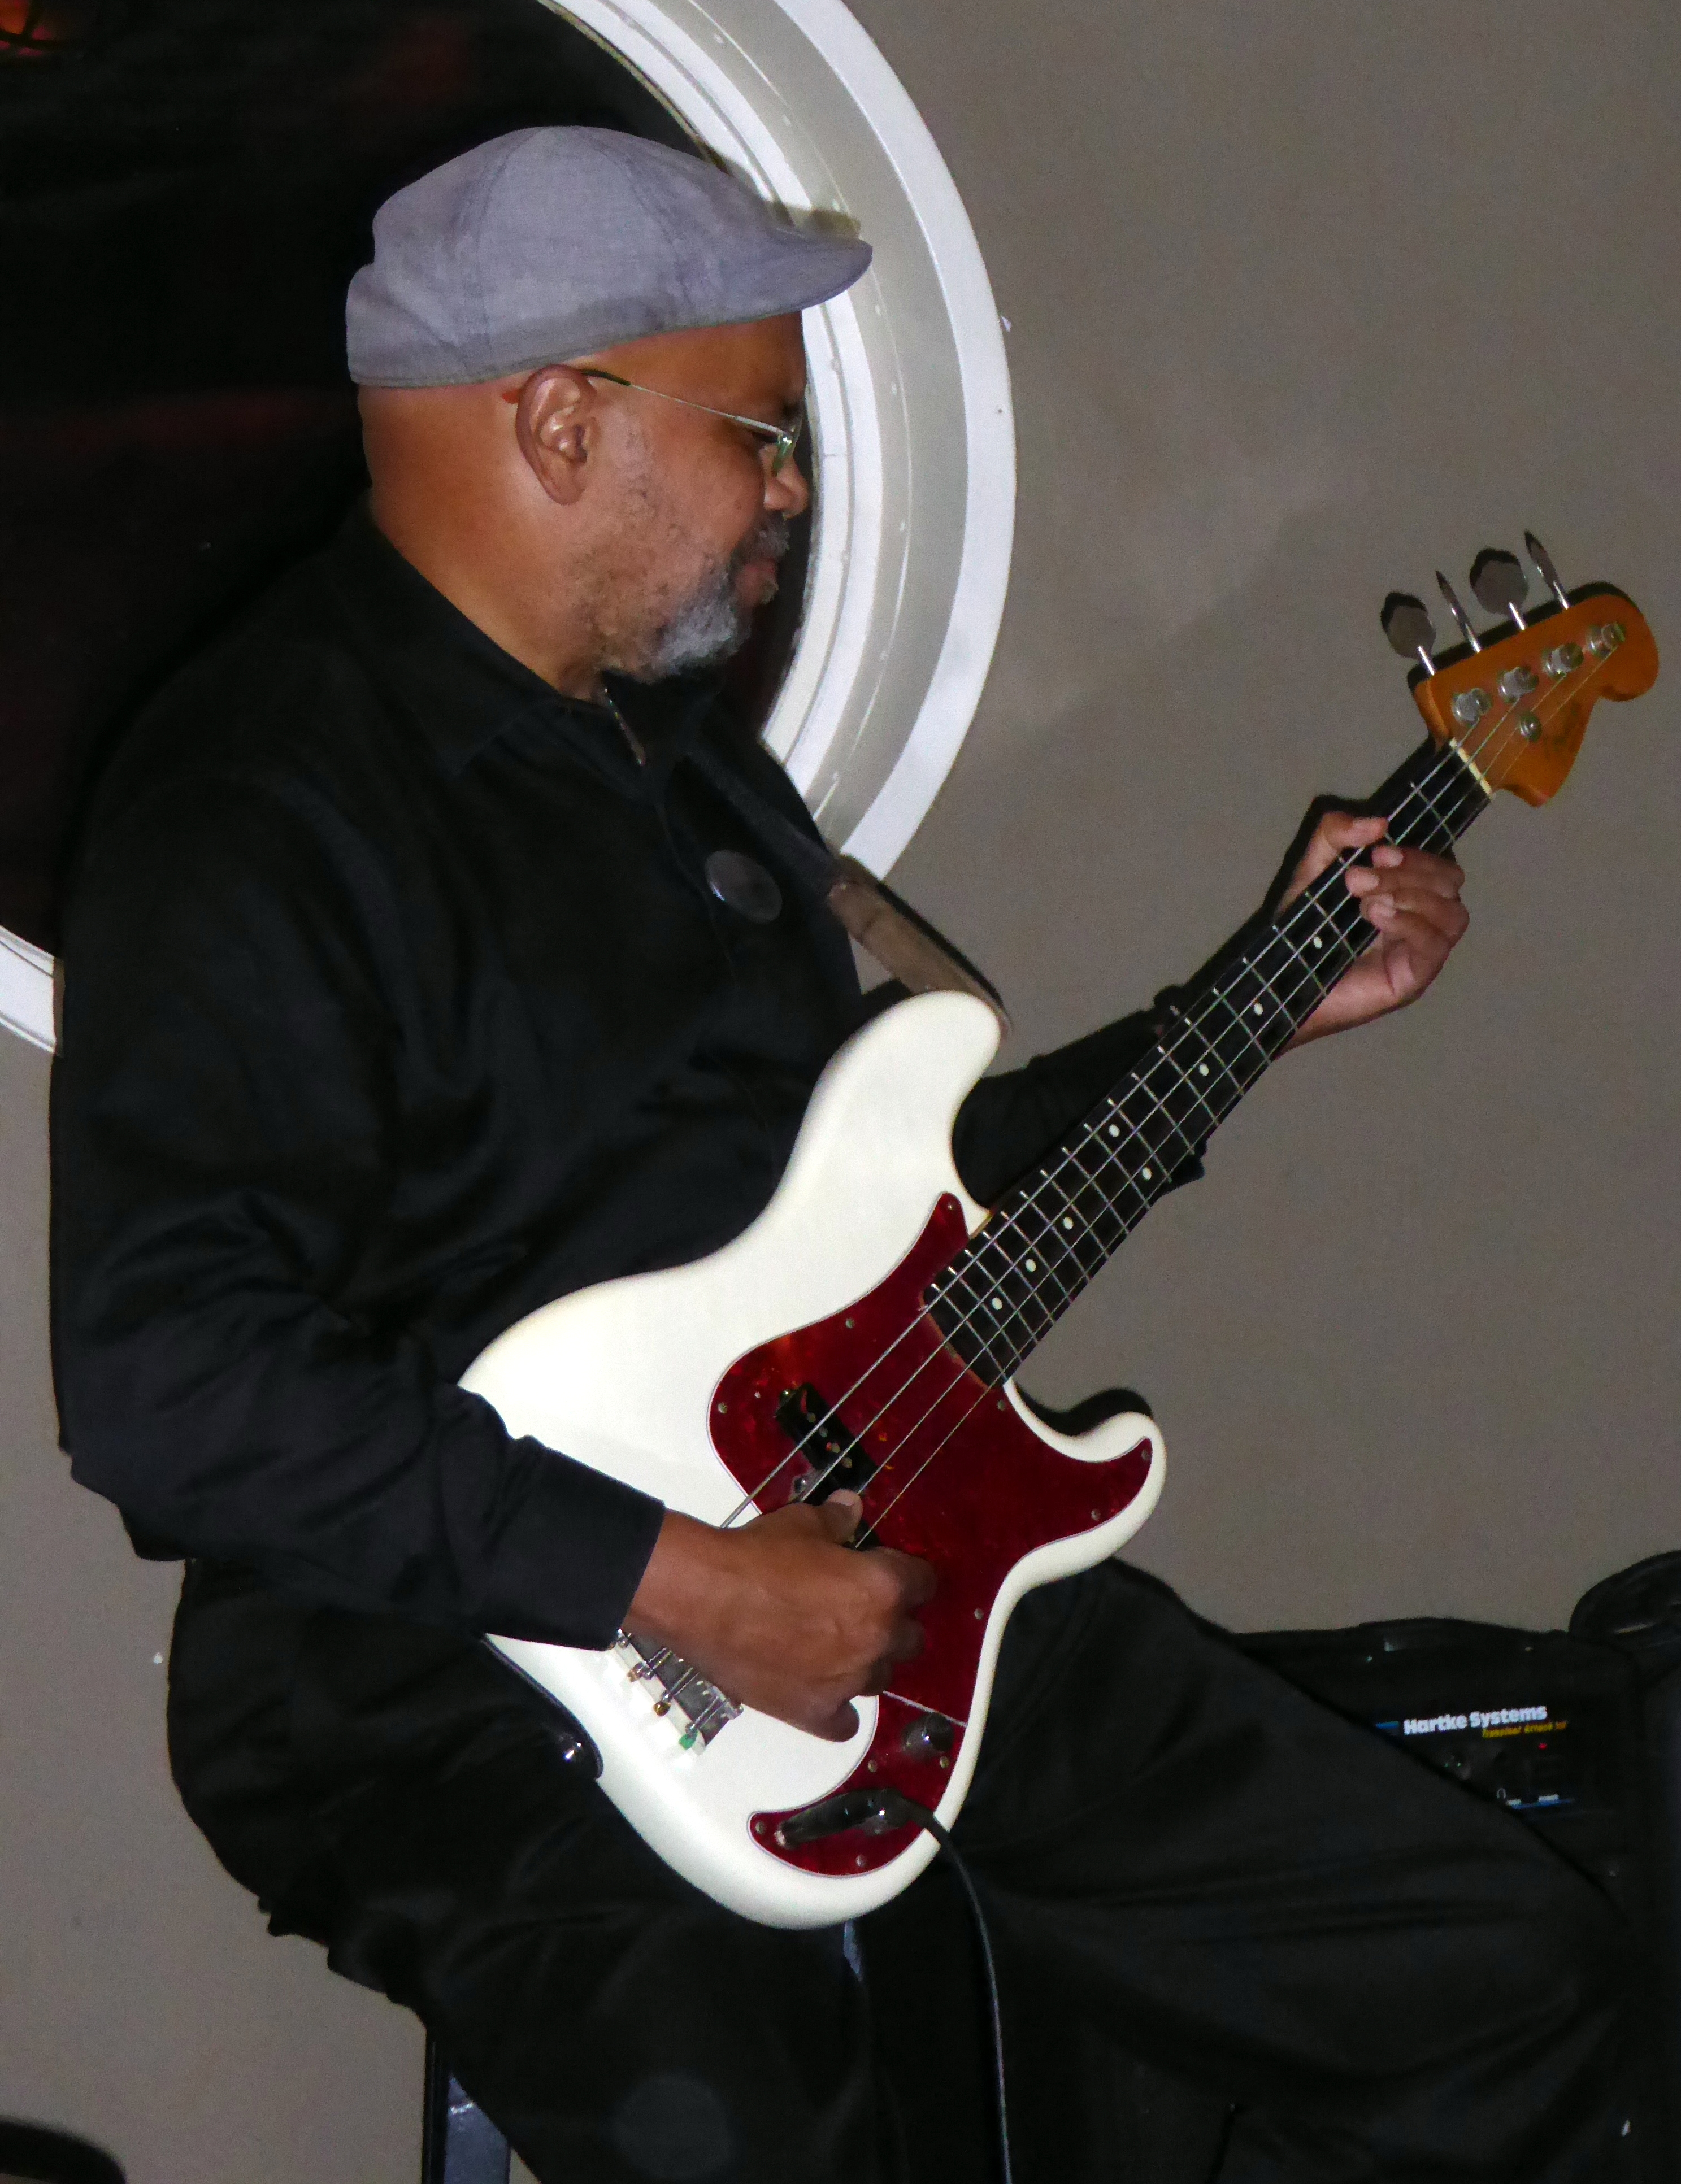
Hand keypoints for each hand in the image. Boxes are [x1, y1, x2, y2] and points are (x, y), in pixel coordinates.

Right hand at [624, 1491, 935, 1740]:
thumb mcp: (800, 1525)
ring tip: (836, 1648)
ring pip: (881, 1678)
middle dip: (892, 1623)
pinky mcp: (816, 1712)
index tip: (890, 1574)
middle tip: (859, 1611)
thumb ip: (835, 1521)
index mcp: (883, 1588)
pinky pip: (846, 1724)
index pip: (924, 1584)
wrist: (702, 1598)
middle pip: (912, 1638)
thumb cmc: (756, 1556)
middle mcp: (877, 1638)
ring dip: (867, 1662)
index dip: (908, 1576)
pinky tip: (819, 1691)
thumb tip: (852, 1508)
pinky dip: (837, 1708)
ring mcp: (848, 1681)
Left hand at [1281, 812, 1468, 1046]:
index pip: (1440, 865)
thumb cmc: (1301, 931)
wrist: (1282, 983)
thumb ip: (1335, 835)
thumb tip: (1378, 823)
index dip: (1416, 854)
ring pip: (1454, 913)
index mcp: (1406, 893)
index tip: (1377, 852)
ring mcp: (1422, 951)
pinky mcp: (1415, 978)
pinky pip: (1436, 945)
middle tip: (1358, 881)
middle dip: (1407, 873)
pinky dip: (1410, 923)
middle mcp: (1422, 919)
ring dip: (1412, 897)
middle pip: (1451, 883)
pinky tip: (1377, 917)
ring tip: (1366, 903)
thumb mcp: (1312, 871)